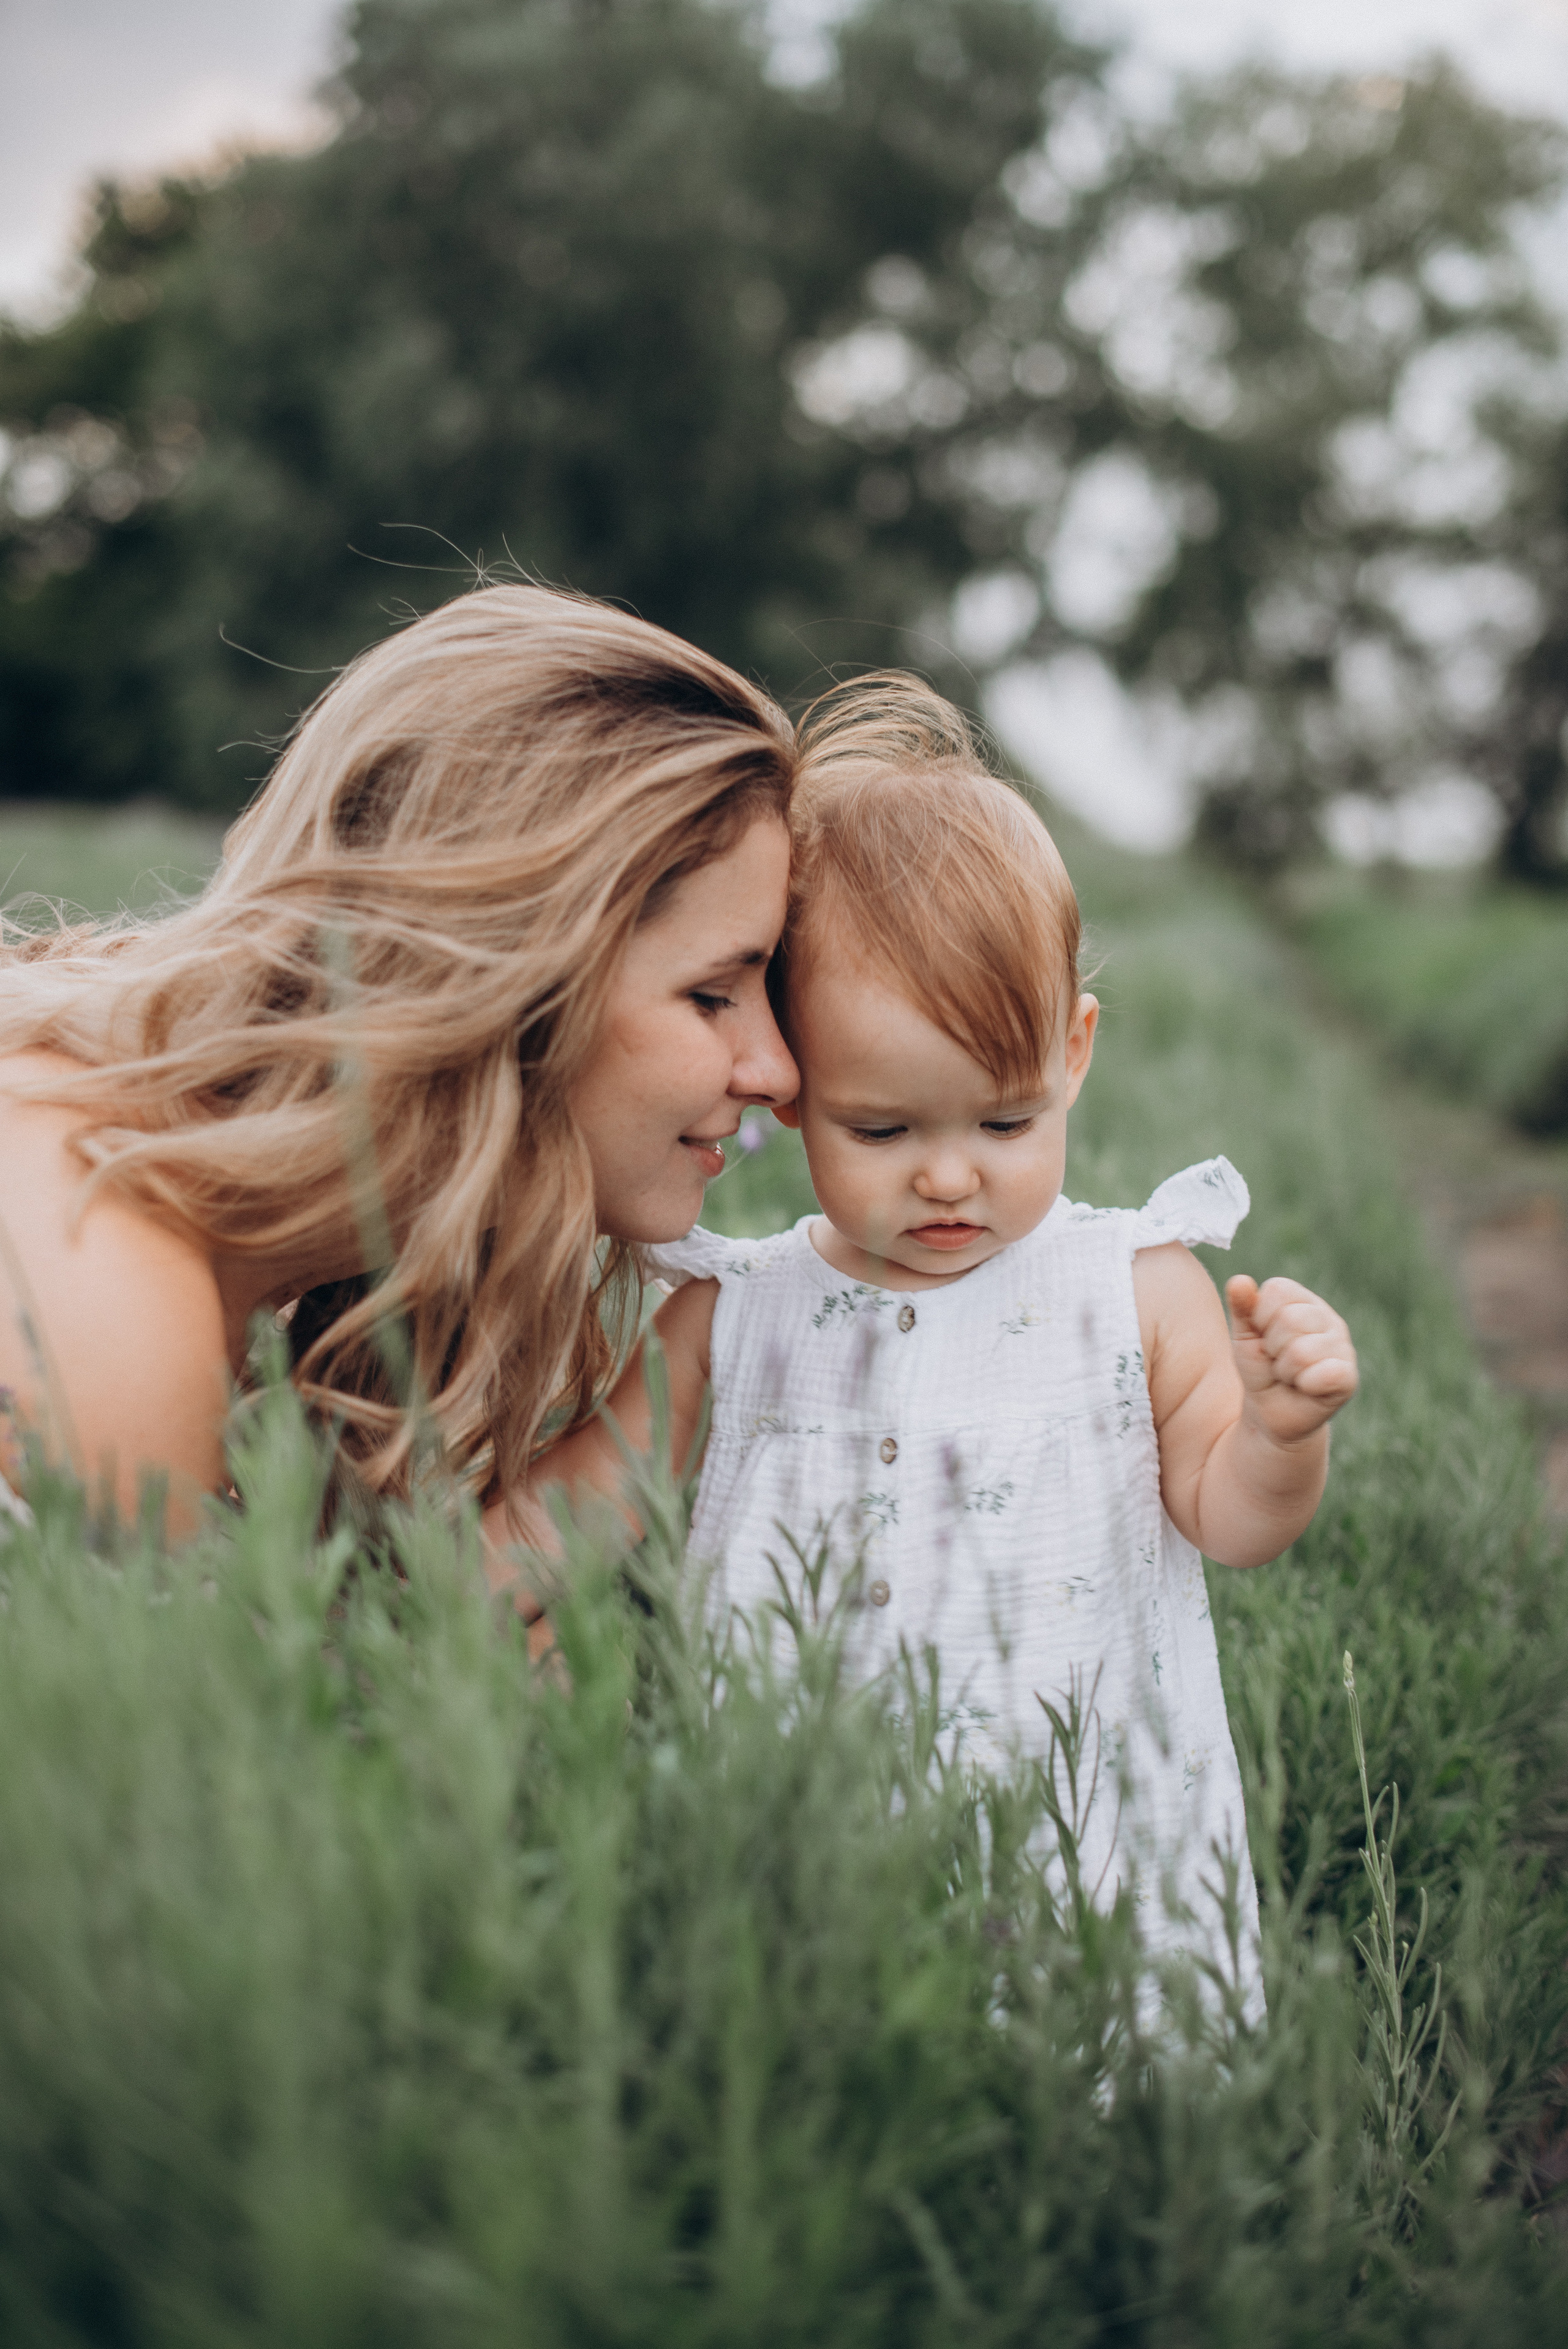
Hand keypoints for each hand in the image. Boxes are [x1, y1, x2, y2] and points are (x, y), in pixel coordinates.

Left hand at [1225, 1274, 1358, 1446]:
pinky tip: (1306, 1388)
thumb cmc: (1260, 1368)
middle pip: (1290, 1319)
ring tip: (1289, 1375)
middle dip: (1272, 1347)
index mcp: (1303, 1301)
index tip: (1263, 1336)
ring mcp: (1343, 1347)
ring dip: (1285, 1370)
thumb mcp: (1244, 1336)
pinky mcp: (1349, 1377)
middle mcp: (1328, 1319)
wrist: (1269, 1412)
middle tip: (1277, 1360)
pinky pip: (1324, 1374)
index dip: (1260, 1317)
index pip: (1278, 1290)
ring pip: (1301, 1350)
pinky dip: (1304, 1385)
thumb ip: (1242, 1307)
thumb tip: (1239, 1280)